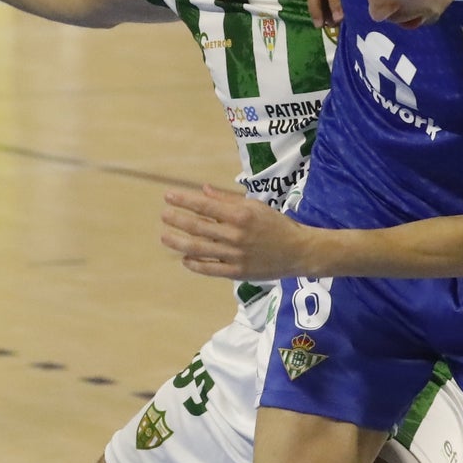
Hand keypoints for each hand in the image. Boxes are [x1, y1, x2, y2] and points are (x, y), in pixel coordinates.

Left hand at [162, 185, 317, 279]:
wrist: (298, 251)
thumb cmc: (277, 225)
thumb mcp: (255, 206)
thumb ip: (228, 200)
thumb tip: (203, 191)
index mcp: (241, 216)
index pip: (205, 206)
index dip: (184, 200)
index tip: (169, 196)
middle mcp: (236, 235)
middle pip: (198, 227)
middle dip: (177, 220)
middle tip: (164, 215)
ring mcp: (236, 255)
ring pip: (200, 249)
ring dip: (179, 242)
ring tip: (165, 237)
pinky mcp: (238, 272)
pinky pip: (211, 269)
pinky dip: (195, 265)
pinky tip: (184, 259)